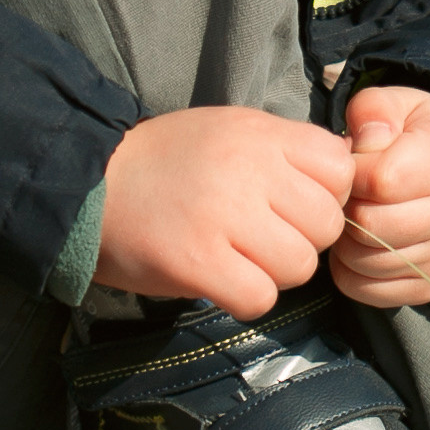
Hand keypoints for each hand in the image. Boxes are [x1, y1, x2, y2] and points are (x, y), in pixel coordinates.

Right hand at [96, 106, 351, 318]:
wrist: (87, 182)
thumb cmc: (164, 162)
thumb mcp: (229, 130)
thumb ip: (284, 152)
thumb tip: (342, 181)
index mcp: (260, 134)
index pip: (339, 169)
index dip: (326, 195)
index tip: (294, 204)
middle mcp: (248, 170)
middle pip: (326, 224)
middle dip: (302, 240)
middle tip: (262, 238)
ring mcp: (223, 216)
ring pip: (299, 266)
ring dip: (274, 272)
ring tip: (238, 258)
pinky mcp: (198, 261)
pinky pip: (259, 298)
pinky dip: (245, 298)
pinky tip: (220, 281)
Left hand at [329, 85, 429, 307]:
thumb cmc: (417, 135)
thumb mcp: (399, 104)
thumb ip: (374, 110)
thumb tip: (364, 145)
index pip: (382, 180)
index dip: (351, 173)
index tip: (352, 164)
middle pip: (373, 226)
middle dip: (346, 208)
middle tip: (347, 194)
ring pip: (367, 262)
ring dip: (344, 241)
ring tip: (353, 216)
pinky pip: (369, 291)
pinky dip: (350, 271)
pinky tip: (358, 244)